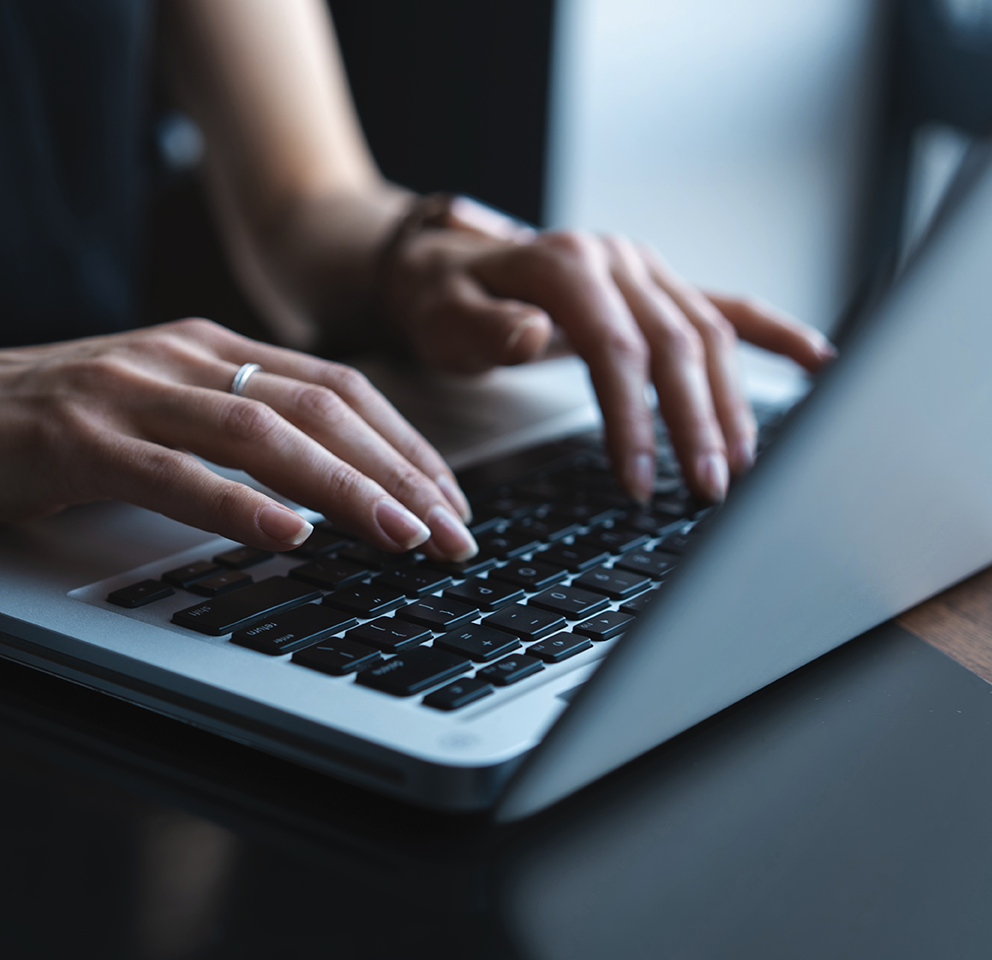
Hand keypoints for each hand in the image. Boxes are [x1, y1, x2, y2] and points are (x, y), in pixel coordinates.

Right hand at [0, 318, 477, 558]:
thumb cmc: (32, 423)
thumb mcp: (146, 409)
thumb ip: (220, 430)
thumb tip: (309, 487)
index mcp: (202, 349)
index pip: (333, 388)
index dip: (403, 441)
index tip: (450, 496)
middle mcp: (177, 359)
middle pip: (319, 407)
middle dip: (401, 471)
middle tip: (455, 531)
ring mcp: (128, 393)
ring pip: (263, 435)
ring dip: (346, 488)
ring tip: (403, 536)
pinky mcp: (78, 438)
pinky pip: (175, 473)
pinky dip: (239, 506)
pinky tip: (290, 535)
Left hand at [384, 225, 837, 502]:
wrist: (443, 264)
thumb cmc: (440, 299)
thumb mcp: (441, 317)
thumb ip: (484, 329)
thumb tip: (532, 332)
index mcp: (565, 262)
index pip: (617, 348)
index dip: (635, 418)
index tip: (640, 482)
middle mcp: (615, 256)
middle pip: (676, 343)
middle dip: (696, 422)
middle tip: (708, 491)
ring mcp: (643, 267)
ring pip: (708, 333)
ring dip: (730, 403)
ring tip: (739, 468)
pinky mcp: (658, 283)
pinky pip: (725, 306)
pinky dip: (773, 334)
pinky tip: (817, 361)